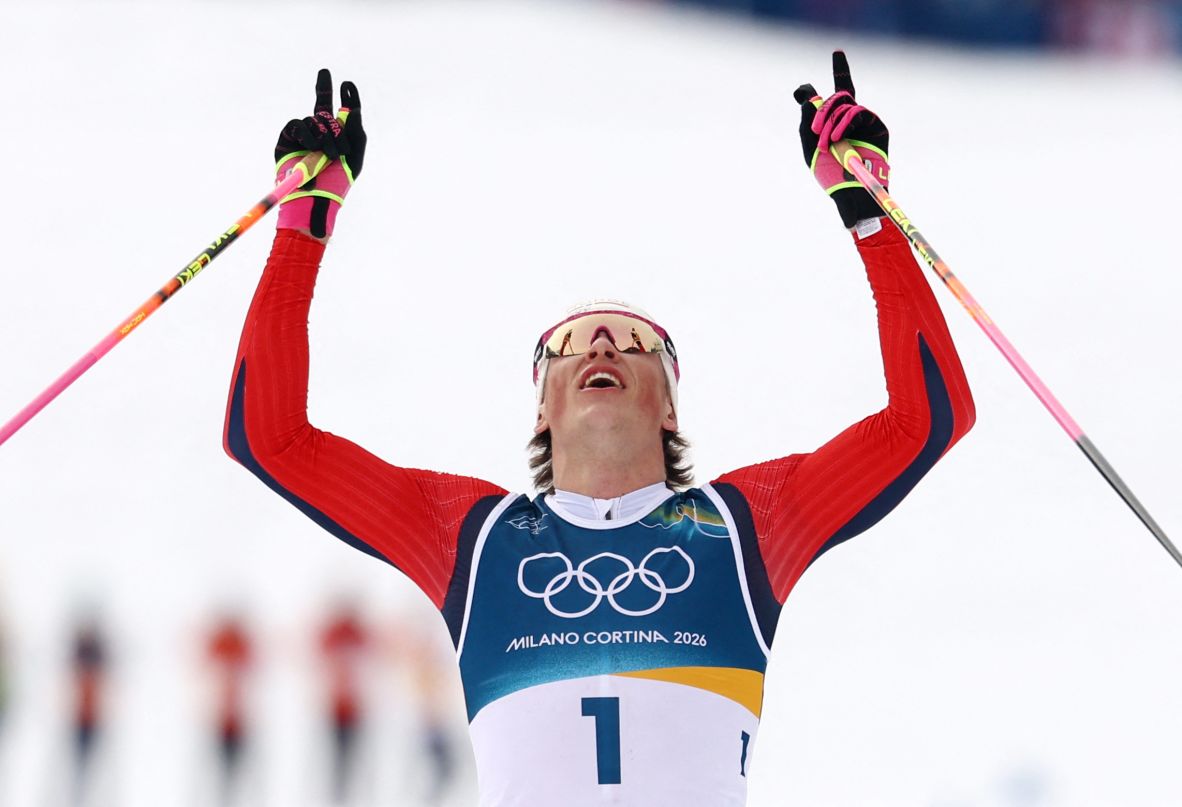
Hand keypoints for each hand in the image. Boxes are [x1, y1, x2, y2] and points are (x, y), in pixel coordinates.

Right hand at [275, 69, 366, 238]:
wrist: (313, 198)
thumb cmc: (336, 183)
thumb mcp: (354, 158)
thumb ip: (356, 133)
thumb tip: (352, 109)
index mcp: (338, 138)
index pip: (342, 114)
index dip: (346, 98)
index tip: (348, 84)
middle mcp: (320, 134)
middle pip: (322, 105)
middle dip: (324, 88)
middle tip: (325, 71)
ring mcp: (302, 136)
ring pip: (314, 118)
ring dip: (325, 133)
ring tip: (329, 153)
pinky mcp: (287, 139)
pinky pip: (298, 124)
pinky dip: (307, 133)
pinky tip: (313, 145)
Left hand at [793, 51, 887, 228]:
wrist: (851, 191)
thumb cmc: (829, 173)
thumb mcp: (809, 146)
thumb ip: (806, 120)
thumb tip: (808, 96)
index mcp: (832, 121)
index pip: (834, 93)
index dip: (838, 72)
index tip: (838, 51)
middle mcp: (849, 118)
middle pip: (838, 94)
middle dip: (823, 109)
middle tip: (815, 131)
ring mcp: (863, 120)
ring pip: (844, 103)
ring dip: (831, 121)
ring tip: (828, 143)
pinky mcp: (876, 125)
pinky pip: (857, 111)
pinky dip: (844, 122)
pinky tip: (838, 138)